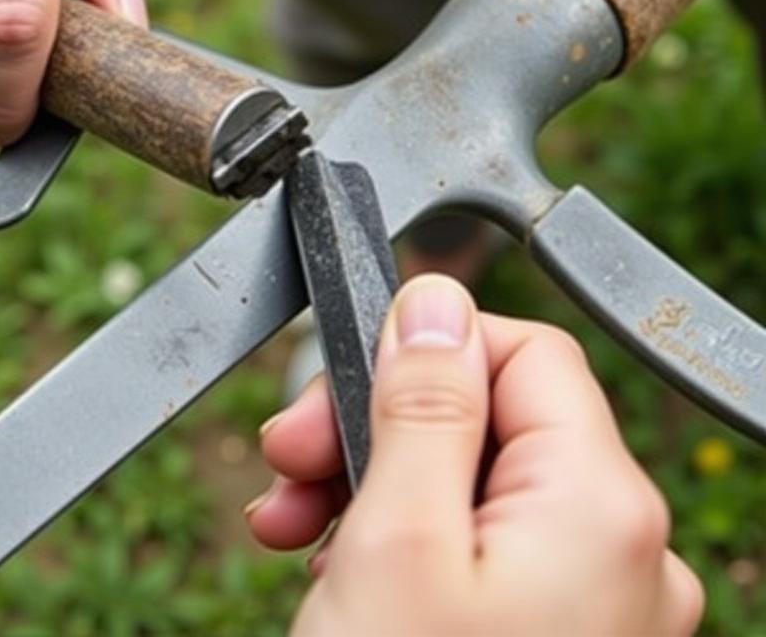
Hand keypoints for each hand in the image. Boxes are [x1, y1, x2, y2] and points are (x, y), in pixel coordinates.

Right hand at [248, 275, 703, 635]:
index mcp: (601, 507)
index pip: (520, 353)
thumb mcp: (394, 540)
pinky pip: (476, 552)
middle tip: (286, 460)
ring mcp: (591, 606)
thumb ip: (425, 402)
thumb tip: (437, 300)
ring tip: (293, 530)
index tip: (332, 384)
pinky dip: (399, 543)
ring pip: (471, 485)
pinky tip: (337, 571)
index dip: (419, 353)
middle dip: (375, 425)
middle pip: (489, 420)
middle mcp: (620, 552)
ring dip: (371, 485)